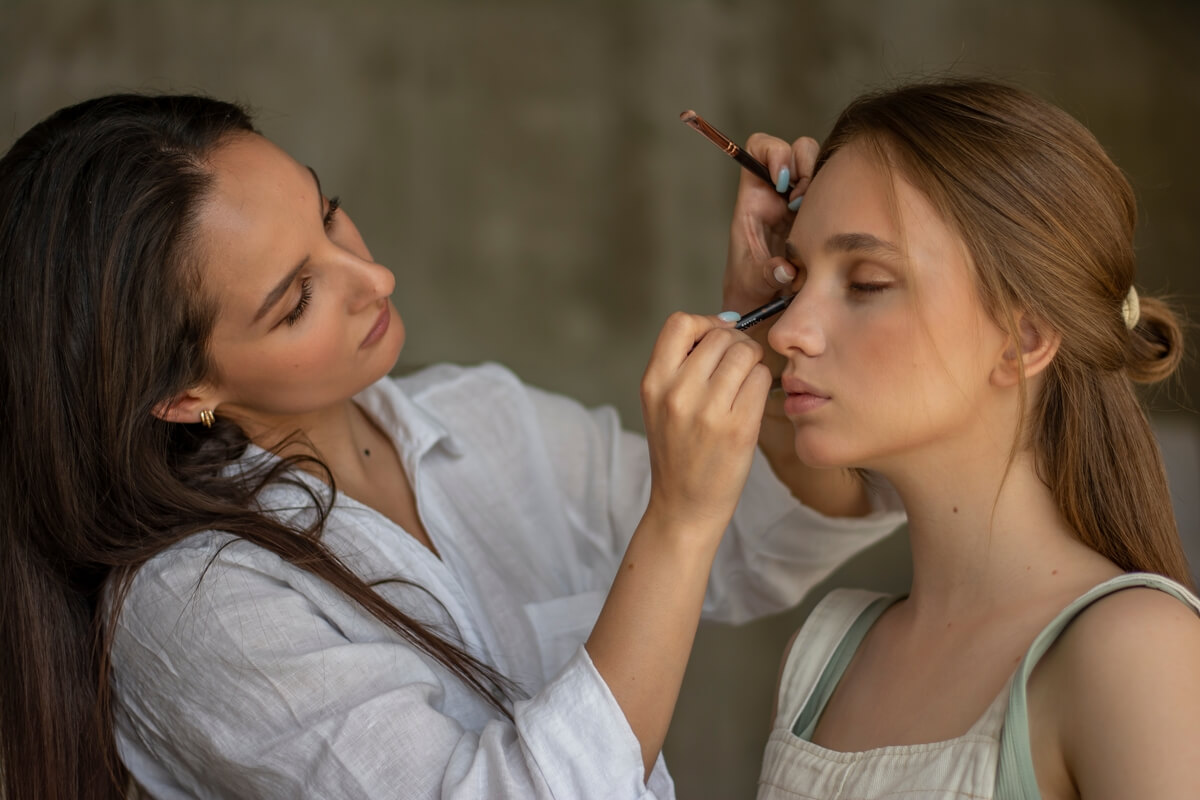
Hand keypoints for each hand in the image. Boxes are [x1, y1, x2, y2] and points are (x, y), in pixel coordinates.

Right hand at [640, 312, 771, 533]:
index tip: (715, 340)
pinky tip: (751, 402)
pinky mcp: (738, 428)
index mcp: (653, 382)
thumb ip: (682, 365)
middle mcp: (677, 392)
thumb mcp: (661, 403)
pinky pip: (761, 379)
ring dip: (752, 363)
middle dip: (735, 345)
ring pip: (746, 353)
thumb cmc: (678, 450)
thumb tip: (727, 324)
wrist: (684, 504)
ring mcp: (708, 410)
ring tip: (744, 384)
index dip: (705, 324)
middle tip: (737, 367)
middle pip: (721, 336)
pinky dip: (762, 384)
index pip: (680, 324)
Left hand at [722, 133, 818, 313]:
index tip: (781, 182)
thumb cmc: (751, 289)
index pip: (758, 150)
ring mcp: (802, 202)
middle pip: (797, 150)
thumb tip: (786, 269)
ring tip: (816, 213)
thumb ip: (767, 274)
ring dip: (823, 181)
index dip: (773, 152)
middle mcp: (779, 194)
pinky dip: (840, 196)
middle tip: (802, 202)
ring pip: (820, 165)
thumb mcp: (754, 283)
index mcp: (754, 198)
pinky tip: (830, 224)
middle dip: (806, 165)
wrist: (765, 306)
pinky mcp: (822, 214)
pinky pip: (836, 189)